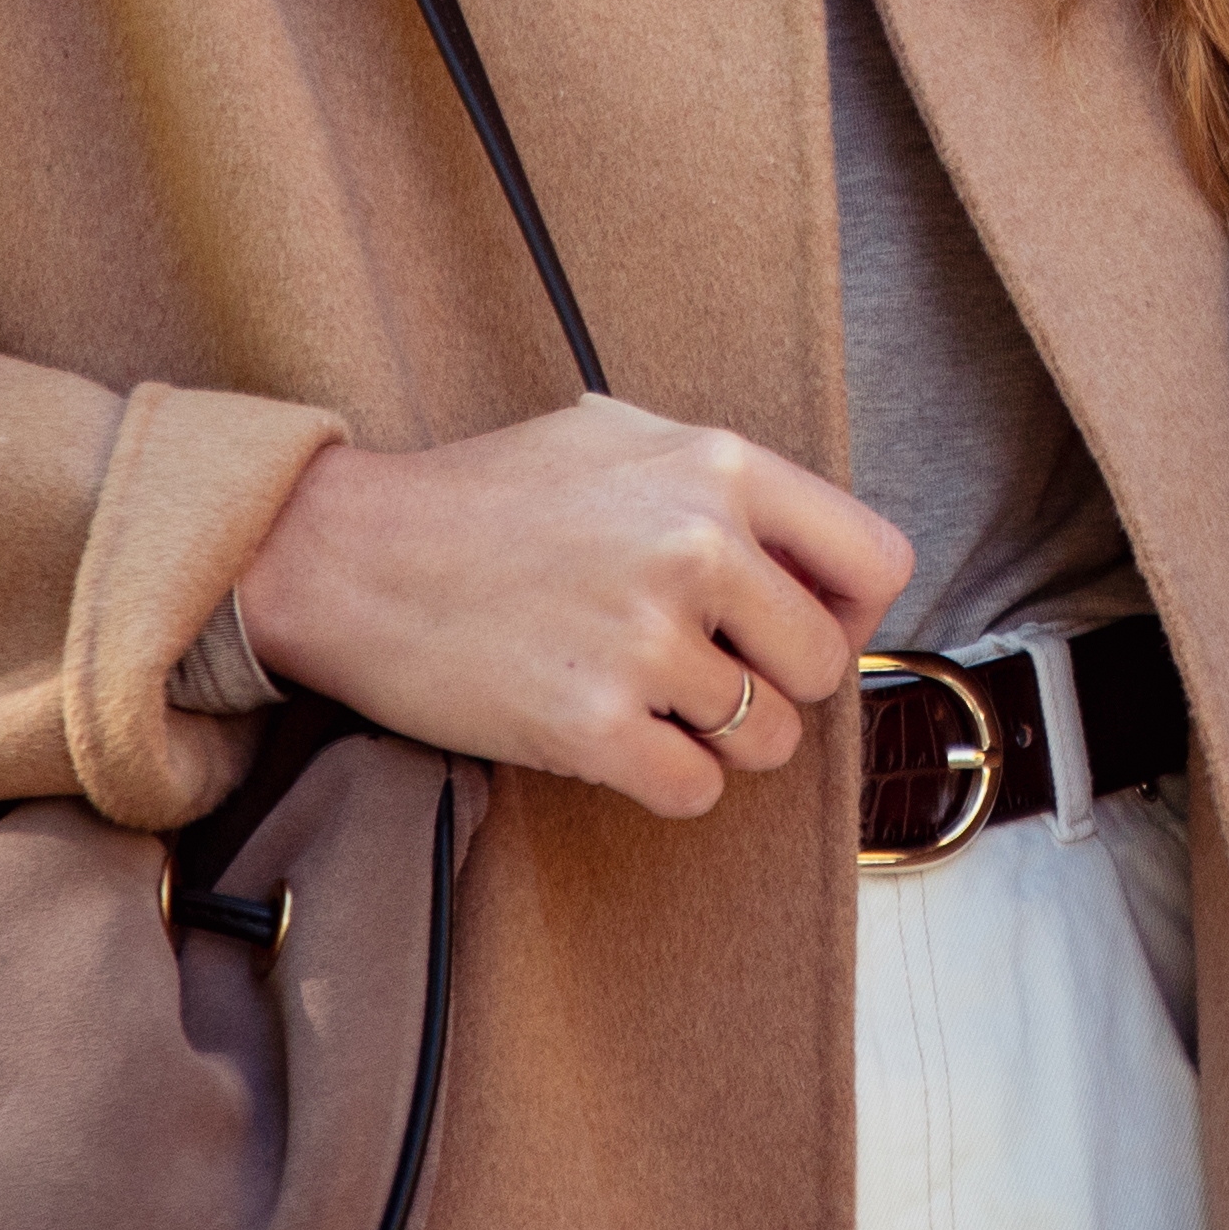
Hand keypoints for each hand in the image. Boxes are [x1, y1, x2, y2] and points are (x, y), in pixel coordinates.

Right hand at [233, 400, 911, 818]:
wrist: (351, 555)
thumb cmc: (484, 497)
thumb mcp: (619, 438)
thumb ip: (726, 487)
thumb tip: (816, 560)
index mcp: (718, 467)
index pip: (877, 561)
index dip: (850, 612)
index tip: (802, 630)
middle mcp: (697, 547)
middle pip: (824, 667)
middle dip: (773, 684)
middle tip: (700, 671)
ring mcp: (645, 639)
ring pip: (768, 741)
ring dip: (718, 739)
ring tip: (645, 696)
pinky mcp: (592, 725)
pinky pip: (695, 791)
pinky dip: (664, 781)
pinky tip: (614, 737)